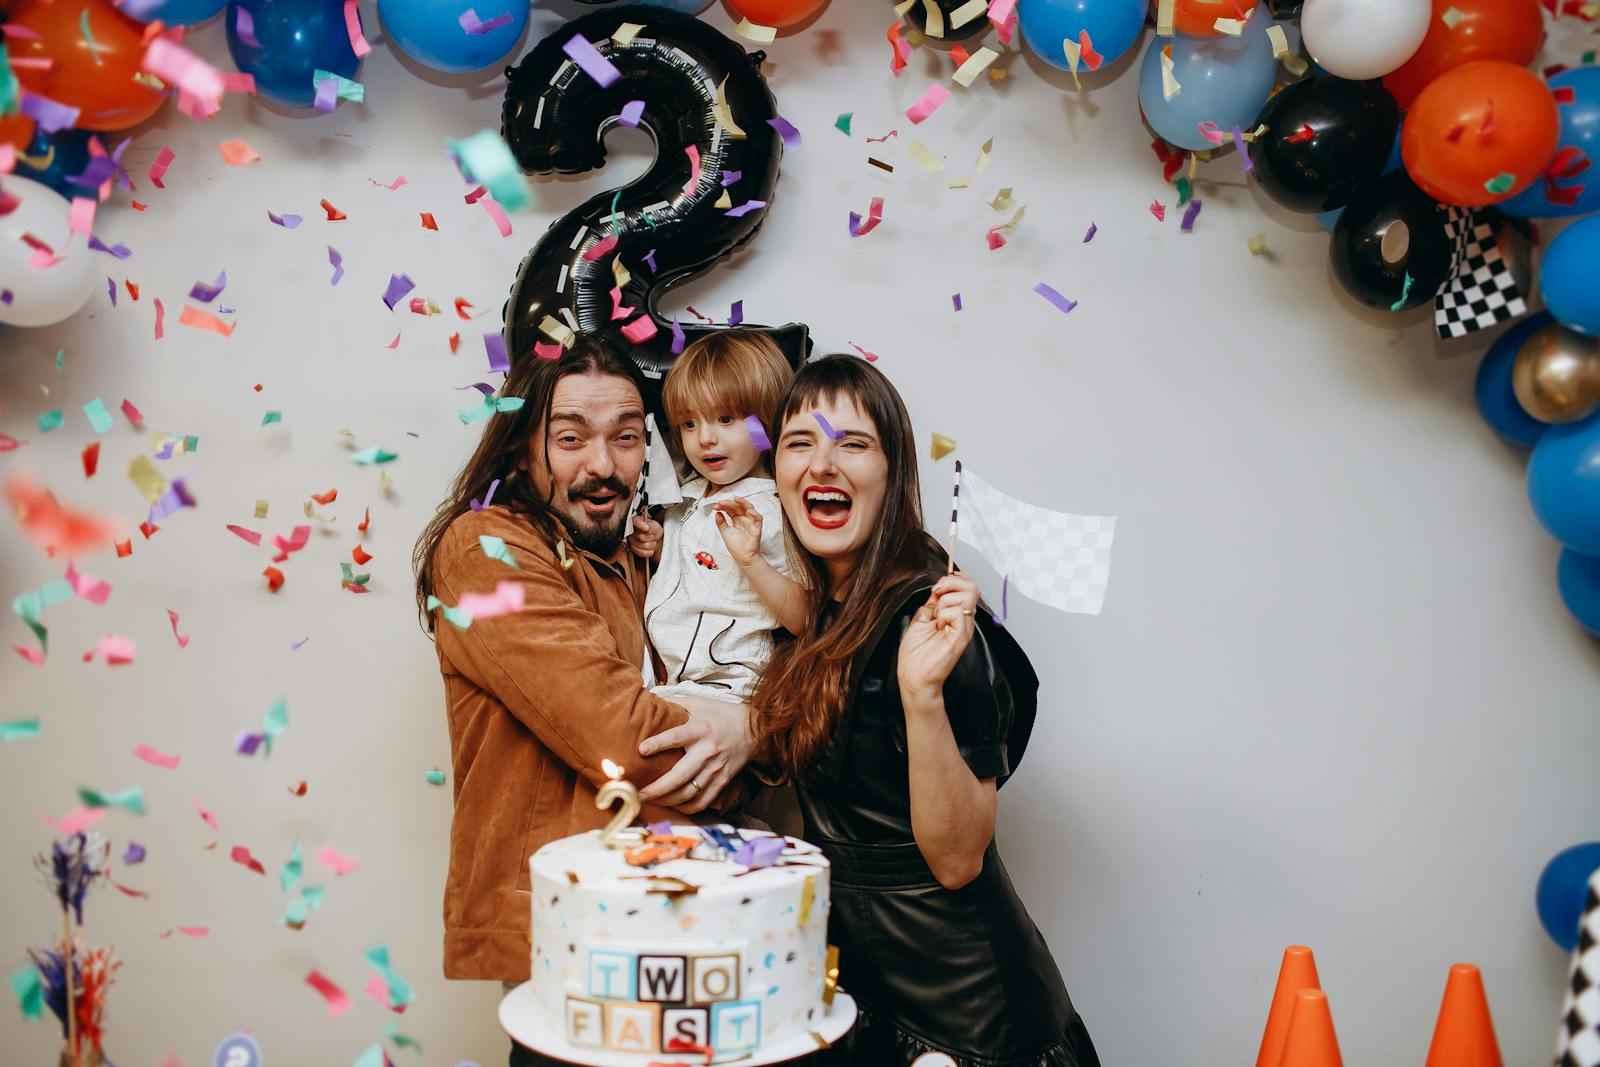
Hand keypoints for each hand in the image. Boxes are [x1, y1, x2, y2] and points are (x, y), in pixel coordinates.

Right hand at [628, 515, 662, 559]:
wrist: (656, 541)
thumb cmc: (654, 531)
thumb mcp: (655, 526)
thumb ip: (651, 526)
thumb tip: (647, 527)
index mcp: (636, 521)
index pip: (635, 521)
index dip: (640, 524)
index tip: (647, 528)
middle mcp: (631, 531)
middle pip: (641, 536)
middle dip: (650, 538)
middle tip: (653, 536)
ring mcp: (630, 541)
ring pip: (642, 545)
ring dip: (651, 545)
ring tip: (652, 542)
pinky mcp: (632, 550)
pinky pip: (641, 552)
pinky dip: (649, 552)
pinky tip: (650, 549)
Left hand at [637, 695, 754, 812]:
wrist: (754, 729)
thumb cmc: (722, 715)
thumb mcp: (699, 703)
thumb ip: (675, 702)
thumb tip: (650, 700)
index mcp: (700, 729)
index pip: (676, 737)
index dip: (658, 743)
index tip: (641, 750)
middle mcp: (708, 751)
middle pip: (679, 776)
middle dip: (656, 788)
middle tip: (638, 793)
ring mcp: (716, 769)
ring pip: (688, 793)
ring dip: (667, 801)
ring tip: (651, 800)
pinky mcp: (723, 781)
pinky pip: (703, 801)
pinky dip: (686, 808)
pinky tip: (673, 805)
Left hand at [712, 498, 762, 566]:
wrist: (742, 558)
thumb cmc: (736, 547)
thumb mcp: (725, 533)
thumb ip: (721, 523)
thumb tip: (717, 513)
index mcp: (737, 519)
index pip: (731, 509)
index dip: (723, 506)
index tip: (716, 506)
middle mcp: (744, 519)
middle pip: (738, 506)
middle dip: (730, 503)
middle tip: (721, 503)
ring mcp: (751, 523)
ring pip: (749, 508)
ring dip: (743, 503)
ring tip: (735, 499)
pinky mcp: (757, 528)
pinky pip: (758, 519)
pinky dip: (755, 514)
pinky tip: (748, 511)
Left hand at [897, 574, 978, 705]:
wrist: (913, 675)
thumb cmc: (916, 653)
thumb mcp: (922, 617)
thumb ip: (933, 602)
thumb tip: (940, 586)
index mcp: (956, 615)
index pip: (968, 586)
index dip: (954, 579)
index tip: (937, 586)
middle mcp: (964, 620)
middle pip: (972, 587)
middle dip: (950, 584)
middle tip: (935, 597)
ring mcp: (965, 628)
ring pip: (966, 596)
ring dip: (944, 601)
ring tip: (936, 618)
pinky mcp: (961, 637)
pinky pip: (958, 612)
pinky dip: (944, 613)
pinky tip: (938, 626)